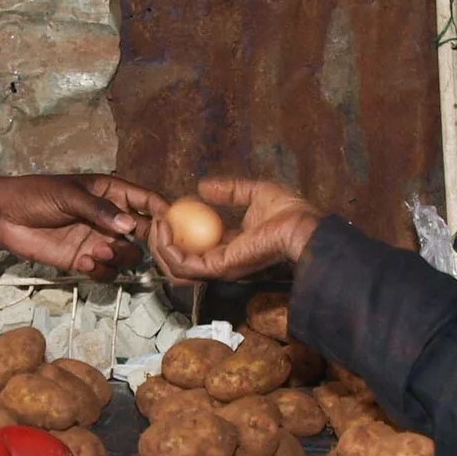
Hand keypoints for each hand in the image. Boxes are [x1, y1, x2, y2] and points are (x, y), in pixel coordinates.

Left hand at [0, 172, 166, 278]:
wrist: (4, 216)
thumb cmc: (36, 194)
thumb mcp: (69, 196)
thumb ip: (99, 211)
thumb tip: (129, 226)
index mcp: (112, 194)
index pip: (146, 201)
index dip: (163, 212)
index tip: (172, 226)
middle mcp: (110, 219)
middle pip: (144, 234)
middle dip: (146, 243)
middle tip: (136, 247)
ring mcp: (98, 240)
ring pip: (127, 256)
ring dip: (117, 257)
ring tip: (96, 252)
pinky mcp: (83, 260)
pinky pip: (105, 272)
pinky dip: (98, 271)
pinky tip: (81, 263)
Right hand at [149, 178, 323, 281]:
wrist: (300, 225)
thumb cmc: (288, 213)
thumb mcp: (253, 193)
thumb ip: (229, 191)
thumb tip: (204, 187)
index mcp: (230, 247)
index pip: (194, 245)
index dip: (176, 229)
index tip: (168, 210)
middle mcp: (221, 261)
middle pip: (179, 260)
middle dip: (160, 240)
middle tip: (156, 218)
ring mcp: (218, 268)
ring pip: (173, 266)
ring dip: (158, 244)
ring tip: (157, 221)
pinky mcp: (216, 268)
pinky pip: (181, 264)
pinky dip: (166, 247)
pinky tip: (164, 226)